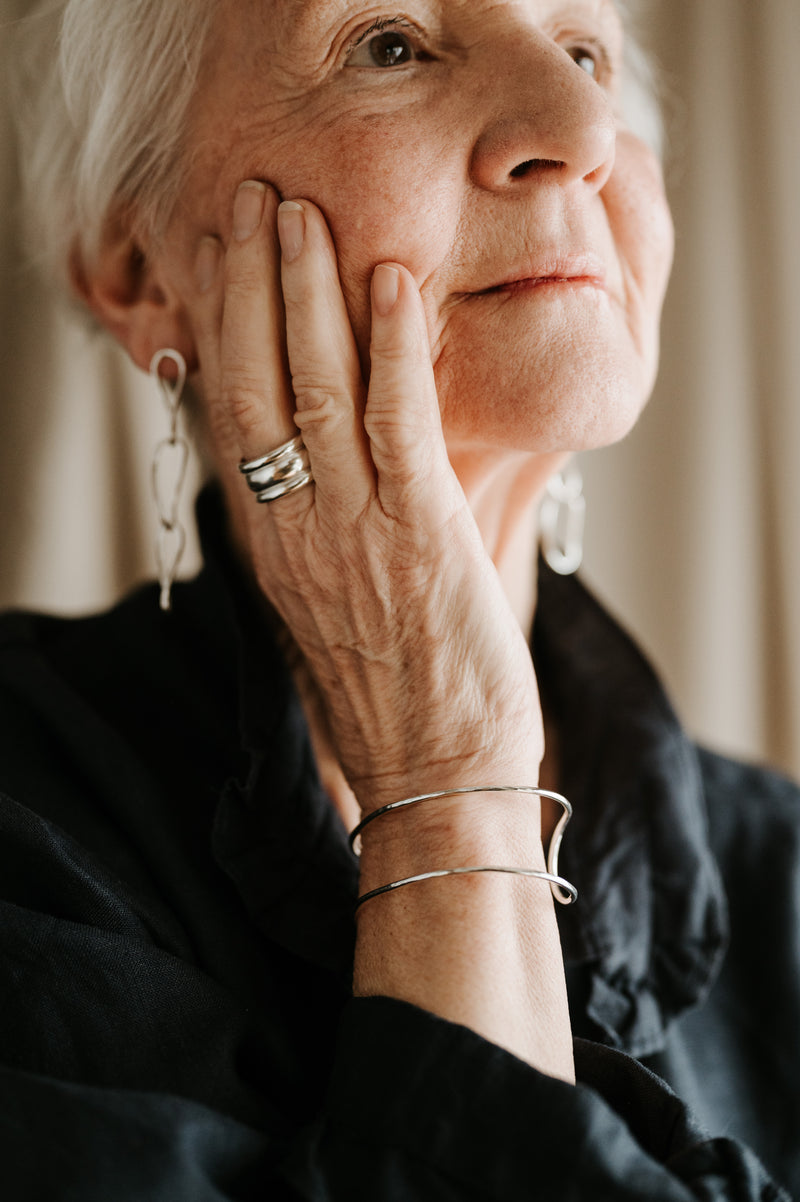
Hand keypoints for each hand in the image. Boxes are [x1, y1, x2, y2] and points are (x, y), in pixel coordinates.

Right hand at [190, 181, 543, 814]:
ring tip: (303, 215)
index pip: (237, 411)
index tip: (231, 259)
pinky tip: (389, 282)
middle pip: (259, 381)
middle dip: (255, 283)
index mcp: (275, 540)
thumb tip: (327, 464)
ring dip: (309, 292)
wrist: (434, 776)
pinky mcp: (418, 535)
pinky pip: (396, 422)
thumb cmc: (394, 692)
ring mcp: (352, 528)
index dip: (231, 325)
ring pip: (314, 386)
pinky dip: (391, 347)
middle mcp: (296, 525)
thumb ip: (321, 528)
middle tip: (257, 202)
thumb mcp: (334, 603)